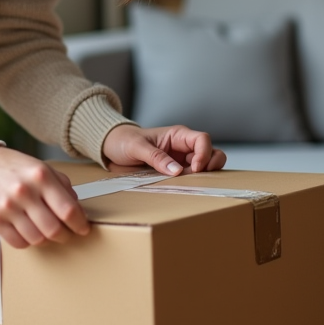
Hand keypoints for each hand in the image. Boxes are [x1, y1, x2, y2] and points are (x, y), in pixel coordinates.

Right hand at [0, 147, 89, 248]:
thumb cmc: (12, 167)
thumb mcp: (41, 167)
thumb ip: (61, 185)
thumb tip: (76, 208)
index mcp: (40, 176)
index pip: (68, 209)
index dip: (80, 223)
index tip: (83, 228)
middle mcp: (24, 191)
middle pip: (54, 229)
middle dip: (65, 235)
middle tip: (66, 234)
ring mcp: (7, 207)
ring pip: (37, 239)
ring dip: (46, 239)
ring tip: (46, 232)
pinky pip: (18, 242)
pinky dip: (27, 241)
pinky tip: (28, 231)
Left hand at [101, 124, 226, 175]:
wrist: (112, 148)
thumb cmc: (124, 140)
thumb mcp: (136, 147)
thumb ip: (156, 157)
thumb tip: (177, 170)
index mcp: (177, 135)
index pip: (202, 140)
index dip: (204, 154)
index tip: (194, 169)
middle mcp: (183, 147)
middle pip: (211, 153)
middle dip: (211, 165)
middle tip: (199, 178)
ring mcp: (181, 161)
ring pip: (206, 167)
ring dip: (205, 176)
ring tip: (192, 184)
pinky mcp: (176, 173)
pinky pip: (191, 179)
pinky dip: (193, 184)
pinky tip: (184, 189)